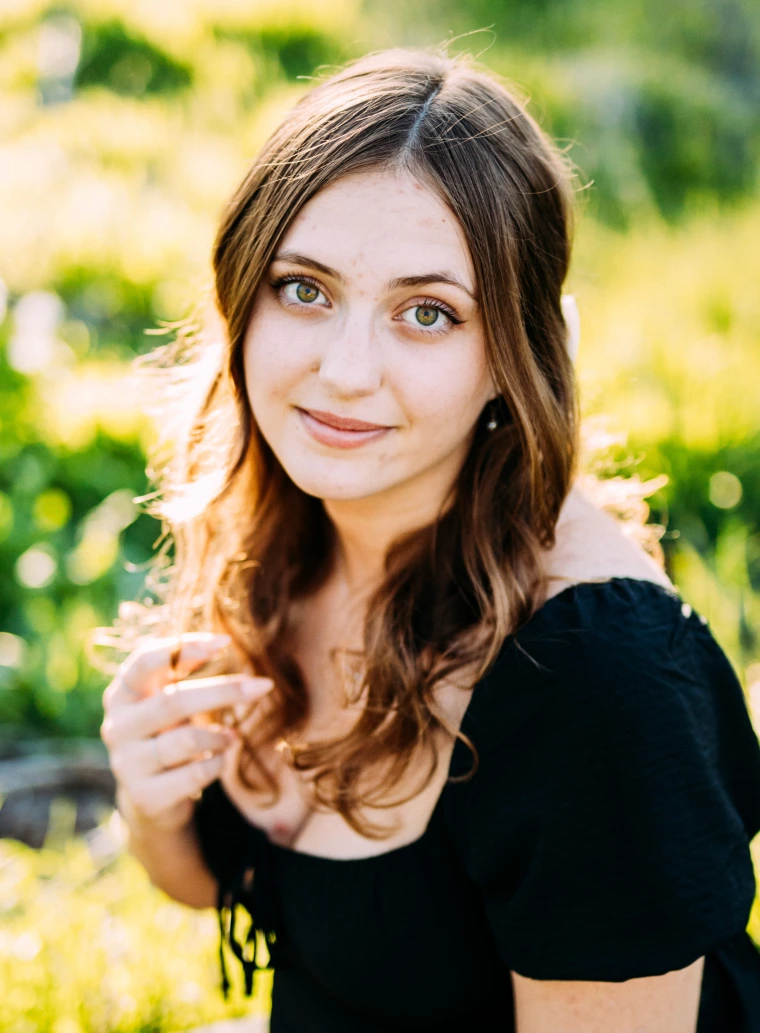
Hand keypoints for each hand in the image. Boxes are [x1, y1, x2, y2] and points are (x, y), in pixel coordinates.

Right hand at [100, 632, 272, 832]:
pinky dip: (216, 764)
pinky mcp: (145, 796)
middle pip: (173, 701)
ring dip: (219, 735)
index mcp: (122, 692)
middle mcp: (117, 726)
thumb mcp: (167, 695)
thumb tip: (221, 642)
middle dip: (223, 691)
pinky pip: (193, 775)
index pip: (146, 660)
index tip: (226, 642)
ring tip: (234, 736)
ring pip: (185, 740)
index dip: (185, 648)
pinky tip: (220, 759)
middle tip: (263, 686)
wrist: (150, 796)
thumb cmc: (166, 731)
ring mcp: (127, 763)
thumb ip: (183, 668)